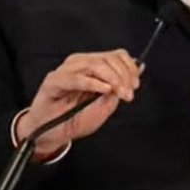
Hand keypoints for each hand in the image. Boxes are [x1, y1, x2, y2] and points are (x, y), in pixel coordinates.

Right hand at [12, 50, 141, 158]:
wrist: (50, 134)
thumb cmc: (74, 119)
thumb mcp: (104, 106)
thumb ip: (119, 89)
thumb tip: (138, 71)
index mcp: (92, 66)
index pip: (115, 55)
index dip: (129, 67)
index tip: (135, 85)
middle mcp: (79, 64)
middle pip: (107, 58)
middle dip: (122, 76)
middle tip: (128, 94)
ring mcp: (65, 71)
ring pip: (93, 64)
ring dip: (111, 78)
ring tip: (118, 93)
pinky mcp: (53, 81)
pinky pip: (75, 77)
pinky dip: (92, 82)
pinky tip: (104, 90)